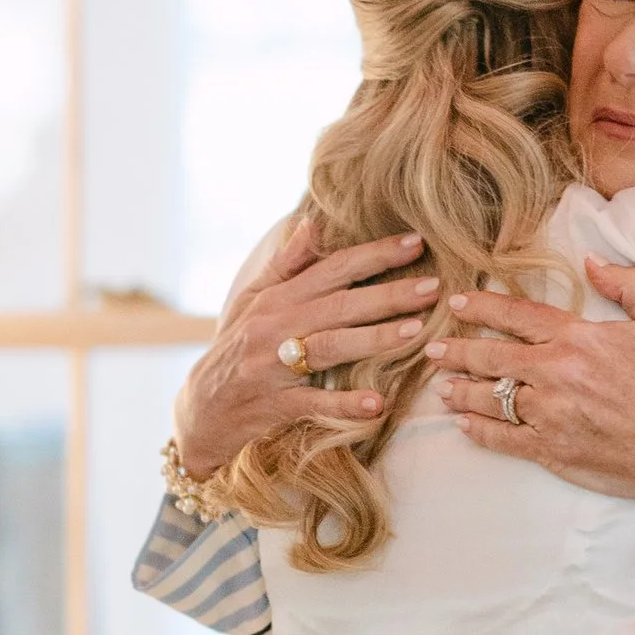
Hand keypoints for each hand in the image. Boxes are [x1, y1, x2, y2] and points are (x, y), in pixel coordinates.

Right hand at [171, 219, 440, 477]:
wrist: (201, 410)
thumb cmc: (236, 350)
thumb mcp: (252, 303)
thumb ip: (285, 265)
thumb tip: (313, 224)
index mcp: (277, 298)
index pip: (333, 269)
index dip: (375, 255)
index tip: (416, 243)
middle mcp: (275, 326)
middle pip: (340, 305)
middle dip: (389, 295)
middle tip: (433, 288)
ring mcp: (274, 366)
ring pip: (330, 347)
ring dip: (374, 339)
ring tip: (415, 332)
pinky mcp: (274, 405)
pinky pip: (314, 403)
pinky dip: (345, 404)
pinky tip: (377, 404)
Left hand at [436, 258, 634, 594]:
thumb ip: (630, 284)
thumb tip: (592, 261)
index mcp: (580, 339)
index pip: (517, 315)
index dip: (482, 307)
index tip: (457, 302)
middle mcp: (557, 375)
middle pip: (492, 356)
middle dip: (457, 349)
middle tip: (432, 347)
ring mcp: (551, 416)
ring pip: (490, 398)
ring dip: (461, 389)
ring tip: (441, 385)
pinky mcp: (553, 453)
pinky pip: (503, 439)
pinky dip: (479, 430)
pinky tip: (464, 424)